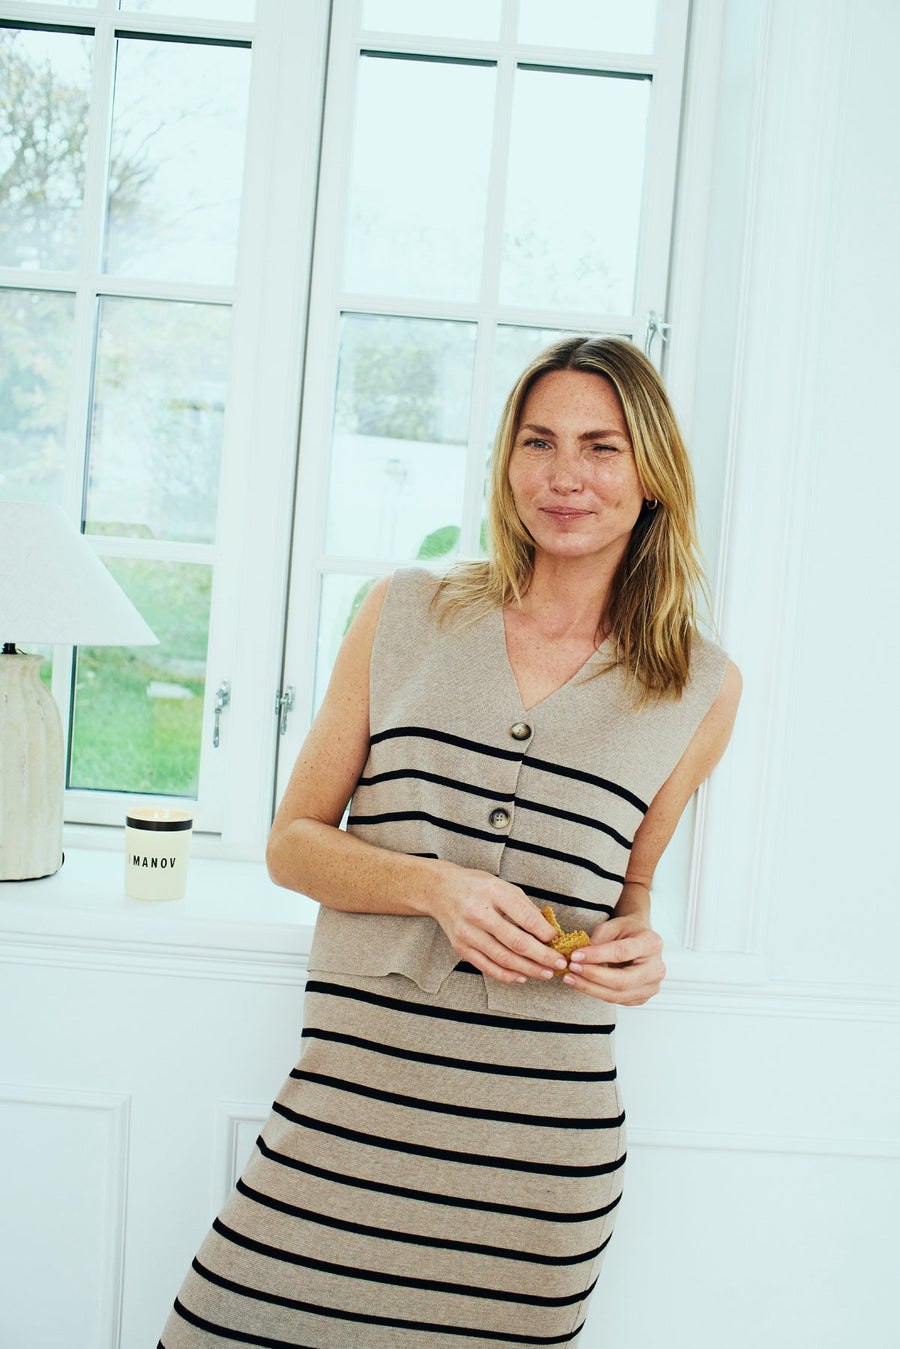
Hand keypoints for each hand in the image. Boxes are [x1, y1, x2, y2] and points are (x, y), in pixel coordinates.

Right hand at [431, 867, 566, 984]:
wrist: (441, 890)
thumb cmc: (477, 886)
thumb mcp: (503, 886)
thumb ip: (525, 908)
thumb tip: (548, 933)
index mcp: (494, 892)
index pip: (526, 918)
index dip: (545, 933)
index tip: (557, 940)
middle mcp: (478, 913)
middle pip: (516, 942)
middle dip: (542, 956)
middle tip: (560, 963)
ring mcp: (467, 932)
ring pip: (503, 959)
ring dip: (528, 969)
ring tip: (546, 973)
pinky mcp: (460, 947)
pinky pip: (487, 967)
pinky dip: (507, 975)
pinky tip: (522, 977)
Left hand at [562, 914, 665, 1004]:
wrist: (640, 939)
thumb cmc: (628, 931)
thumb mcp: (613, 925)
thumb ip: (599, 939)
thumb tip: (581, 958)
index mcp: (651, 944)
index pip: (622, 953)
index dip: (597, 955)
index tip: (575, 955)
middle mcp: (656, 968)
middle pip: (622, 980)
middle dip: (592, 976)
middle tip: (572, 968)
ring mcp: (651, 986)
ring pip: (617, 995)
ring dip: (590, 988)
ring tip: (571, 978)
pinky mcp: (641, 997)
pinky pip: (616, 999)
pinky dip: (596, 992)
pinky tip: (582, 983)